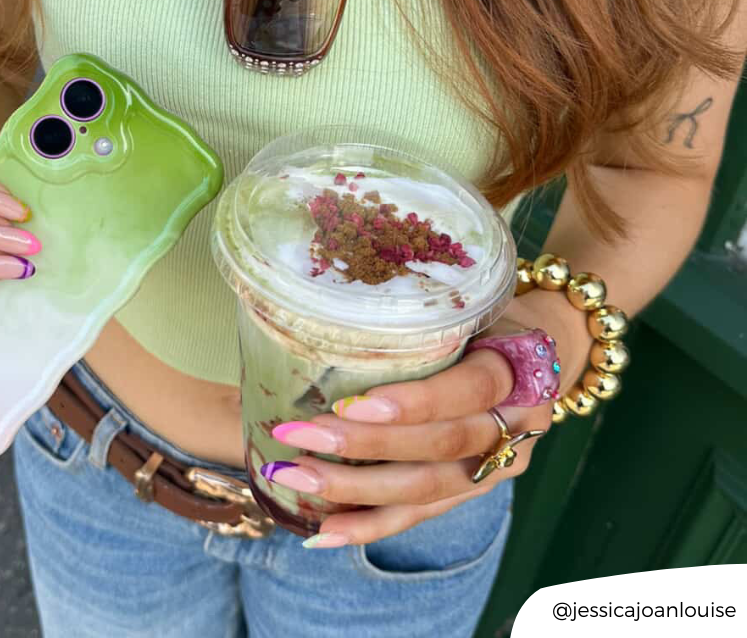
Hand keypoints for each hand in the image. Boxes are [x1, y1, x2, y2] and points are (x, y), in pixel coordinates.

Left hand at [267, 295, 590, 547]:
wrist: (541, 352)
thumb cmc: (489, 318)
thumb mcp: (471, 305)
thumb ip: (428, 320)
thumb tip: (332, 313)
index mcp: (517, 371)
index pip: (468, 391)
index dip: (413, 403)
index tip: (349, 402)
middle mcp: (512, 428)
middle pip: (438, 447)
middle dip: (363, 446)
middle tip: (298, 436)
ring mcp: (494, 467)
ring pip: (424, 490)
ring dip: (353, 490)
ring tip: (294, 476)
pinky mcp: (470, 491)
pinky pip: (419, 515)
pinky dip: (370, 526)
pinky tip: (323, 531)